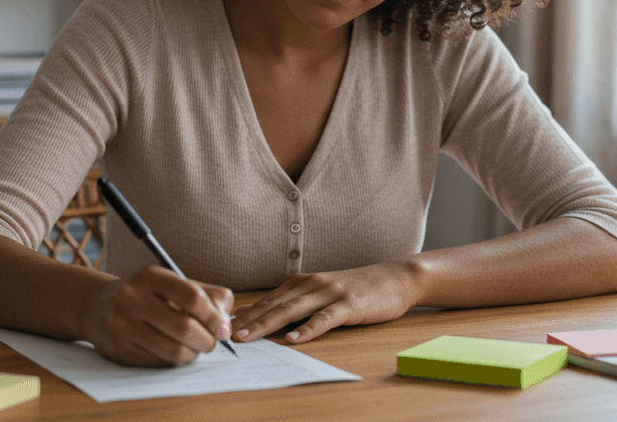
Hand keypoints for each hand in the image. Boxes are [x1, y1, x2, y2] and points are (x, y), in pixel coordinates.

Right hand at [82, 265, 234, 366]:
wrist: (97, 307)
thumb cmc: (147, 295)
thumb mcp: (172, 284)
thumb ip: (207, 296)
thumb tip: (226, 325)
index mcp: (150, 276)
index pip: (193, 297)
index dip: (214, 316)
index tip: (223, 328)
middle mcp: (132, 297)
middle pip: (185, 327)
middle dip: (207, 341)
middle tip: (211, 343)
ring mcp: (122, 324)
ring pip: (173, 350)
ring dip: (193, 354)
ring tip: (194, 348)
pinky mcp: (118, 349)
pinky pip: (159, 363)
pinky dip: (174, 361)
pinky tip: (173, 352)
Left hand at [231, 260, 422, 344]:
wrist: (394, 278)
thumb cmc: (357, 288)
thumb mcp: (322, 291)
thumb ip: (297, 302)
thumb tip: (267, 317)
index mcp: (302, 282)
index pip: (268, 299)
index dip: (245, 313)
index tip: (222, 324)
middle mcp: (312, 284)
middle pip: (274, 304)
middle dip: (248, 320)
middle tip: (224, 332)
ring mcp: (330, 293)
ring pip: (293, 310)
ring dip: (267, 323)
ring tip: (248, 336)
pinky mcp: (349, 305)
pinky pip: (325, 318)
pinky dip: (308, 329)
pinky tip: (294, 338)